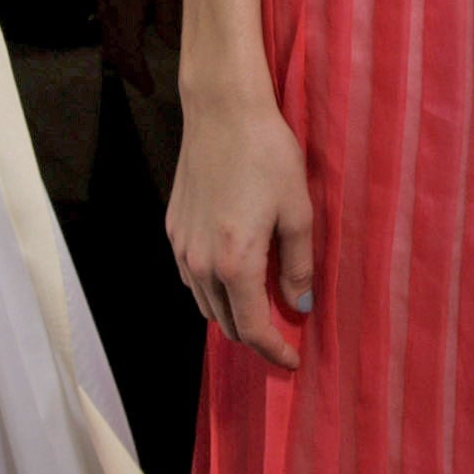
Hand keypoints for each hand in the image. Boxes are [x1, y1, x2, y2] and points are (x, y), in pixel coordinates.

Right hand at [96, 0, 183, 95]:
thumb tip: (171, 45)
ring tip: (134, 60)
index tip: (149, 90)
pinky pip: (106, 14)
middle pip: (112, 48)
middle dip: (126, 67)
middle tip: (141, 81)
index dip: (138, 76)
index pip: (128, 57)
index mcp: (123, 12)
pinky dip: (115, 29)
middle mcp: (107, 5)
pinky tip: (126, 27)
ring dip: (119, 48)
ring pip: (107, 31)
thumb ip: (171, 21)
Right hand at [168, 80, 313, 365]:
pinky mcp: (173, 228)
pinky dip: (213, 289)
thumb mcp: (297, 210)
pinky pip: (192, 277)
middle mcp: (201, 264)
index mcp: (236, 263)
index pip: (253, 329)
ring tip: (260, 304)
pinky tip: (234, 273)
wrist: (222, 112)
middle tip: (282, 332)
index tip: (292, 361)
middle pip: (226, 324)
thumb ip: (298, 264)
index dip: (274, 351)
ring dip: (232, 313)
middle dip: (254, 336)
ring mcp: (182, 247)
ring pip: (205, 303)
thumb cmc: (267, 155)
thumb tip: (300, 304)